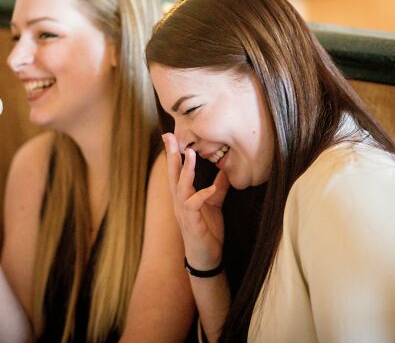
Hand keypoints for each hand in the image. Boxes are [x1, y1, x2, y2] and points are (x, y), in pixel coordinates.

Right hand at [163, 133, 229, 269]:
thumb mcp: (215, 204)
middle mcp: (180, 202)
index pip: (177, 171)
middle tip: (168, 136)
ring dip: (185, 170)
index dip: (173, 154)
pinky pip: (193, 205)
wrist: (206, 258)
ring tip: (189, 153)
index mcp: (184, 196)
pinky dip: (201, 195)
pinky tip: (211, 189)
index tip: (170, 135)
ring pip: (180, 187)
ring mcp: (184, 213)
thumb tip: (226, 169)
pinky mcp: (192, 223)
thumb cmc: (207, 231)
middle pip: (173, 175)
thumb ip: (218, 187)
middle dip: (171, 155)